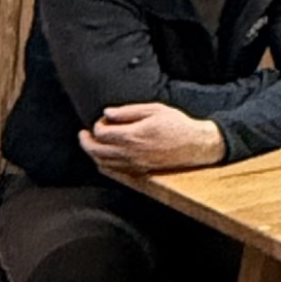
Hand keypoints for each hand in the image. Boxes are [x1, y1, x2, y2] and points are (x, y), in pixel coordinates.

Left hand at [79, 102, 225, 172]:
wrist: (196, 145)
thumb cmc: (178, 125)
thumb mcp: (155, 110)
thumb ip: (129, 112)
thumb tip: (108, 113)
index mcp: (132, 136)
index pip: (101, 133)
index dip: (97, 125)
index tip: (104, 119)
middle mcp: (129, 153)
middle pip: (95, 150)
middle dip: (86, 141)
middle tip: (84, 133)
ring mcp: (133, 164)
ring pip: (102, 162)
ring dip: (93, 153)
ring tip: (92, 144)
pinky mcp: (139, 171)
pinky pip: (113, 170)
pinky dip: (103, 163)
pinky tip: (105, 156)